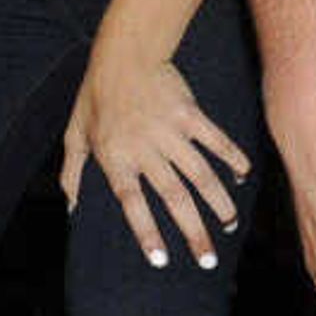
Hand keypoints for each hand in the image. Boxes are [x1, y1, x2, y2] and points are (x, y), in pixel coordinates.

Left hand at [59, 38, 249, 269]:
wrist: (123, 54)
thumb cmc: (95, 97)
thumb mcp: (74, 134)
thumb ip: (71, 172)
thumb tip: (71, 208)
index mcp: (115, 158)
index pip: (132, 203)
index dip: (146, 232)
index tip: (162, 260)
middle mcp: (144, 148)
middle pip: (173, 197)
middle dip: (193, 231)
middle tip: (208, 260)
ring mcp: (170, 131)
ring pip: (200, 174)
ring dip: (218, 202)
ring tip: (230, 225)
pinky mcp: (190, 114)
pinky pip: (216, 141)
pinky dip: (232, 158)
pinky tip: (243, 177)